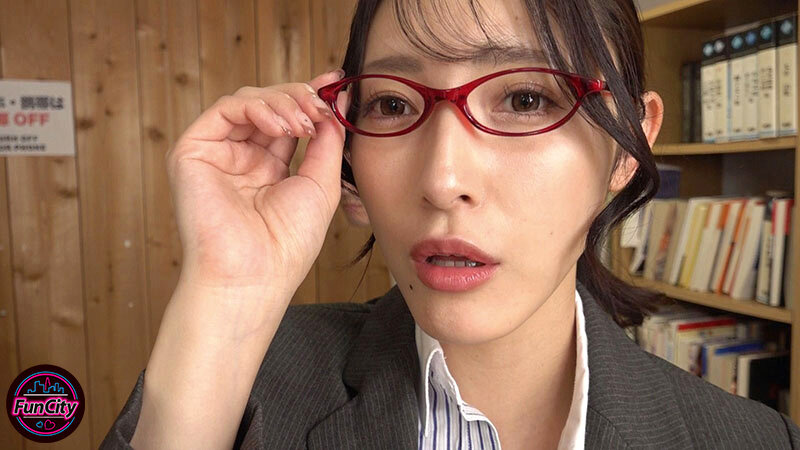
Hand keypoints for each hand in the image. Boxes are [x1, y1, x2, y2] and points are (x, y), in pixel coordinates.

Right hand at [165, 70, 349, 292]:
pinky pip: (224, 109)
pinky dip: (257, 107)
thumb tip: (337, 101)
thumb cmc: (287, 243)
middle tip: (323, 104)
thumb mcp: (321, 184)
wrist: (254, 275)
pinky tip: (282, 124)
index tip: (336, 80)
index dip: (311, 97)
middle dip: (300, 96)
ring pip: (248, 101)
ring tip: (304, 121)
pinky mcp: (193, 151)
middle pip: (269, 105)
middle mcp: (241, 158)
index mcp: (268, 168)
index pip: (288, 119)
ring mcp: (217, 153)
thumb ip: (327, 141)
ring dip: (282, 101)